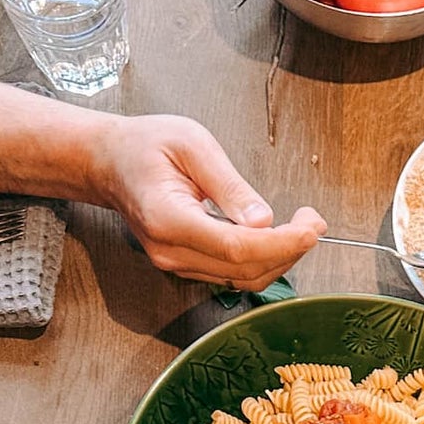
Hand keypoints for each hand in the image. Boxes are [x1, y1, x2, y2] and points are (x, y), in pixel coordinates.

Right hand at [96, 115, 324, 288]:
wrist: (109, 163)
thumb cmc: (145, 145)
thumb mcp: (192, 144)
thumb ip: (230, 185)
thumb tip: (264, 220)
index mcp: (168, 219)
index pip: (236, 248)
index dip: (281, 243)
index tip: (310, 228)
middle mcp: (171, 252)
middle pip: (244, 270)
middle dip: (289, 250)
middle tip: (314, 222)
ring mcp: (176, 264)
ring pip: (242, 279)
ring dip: (280, 258)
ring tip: (302, 227)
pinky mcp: (185, 266)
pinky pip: (232, 274)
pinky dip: (262, 260)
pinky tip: (277, 236)